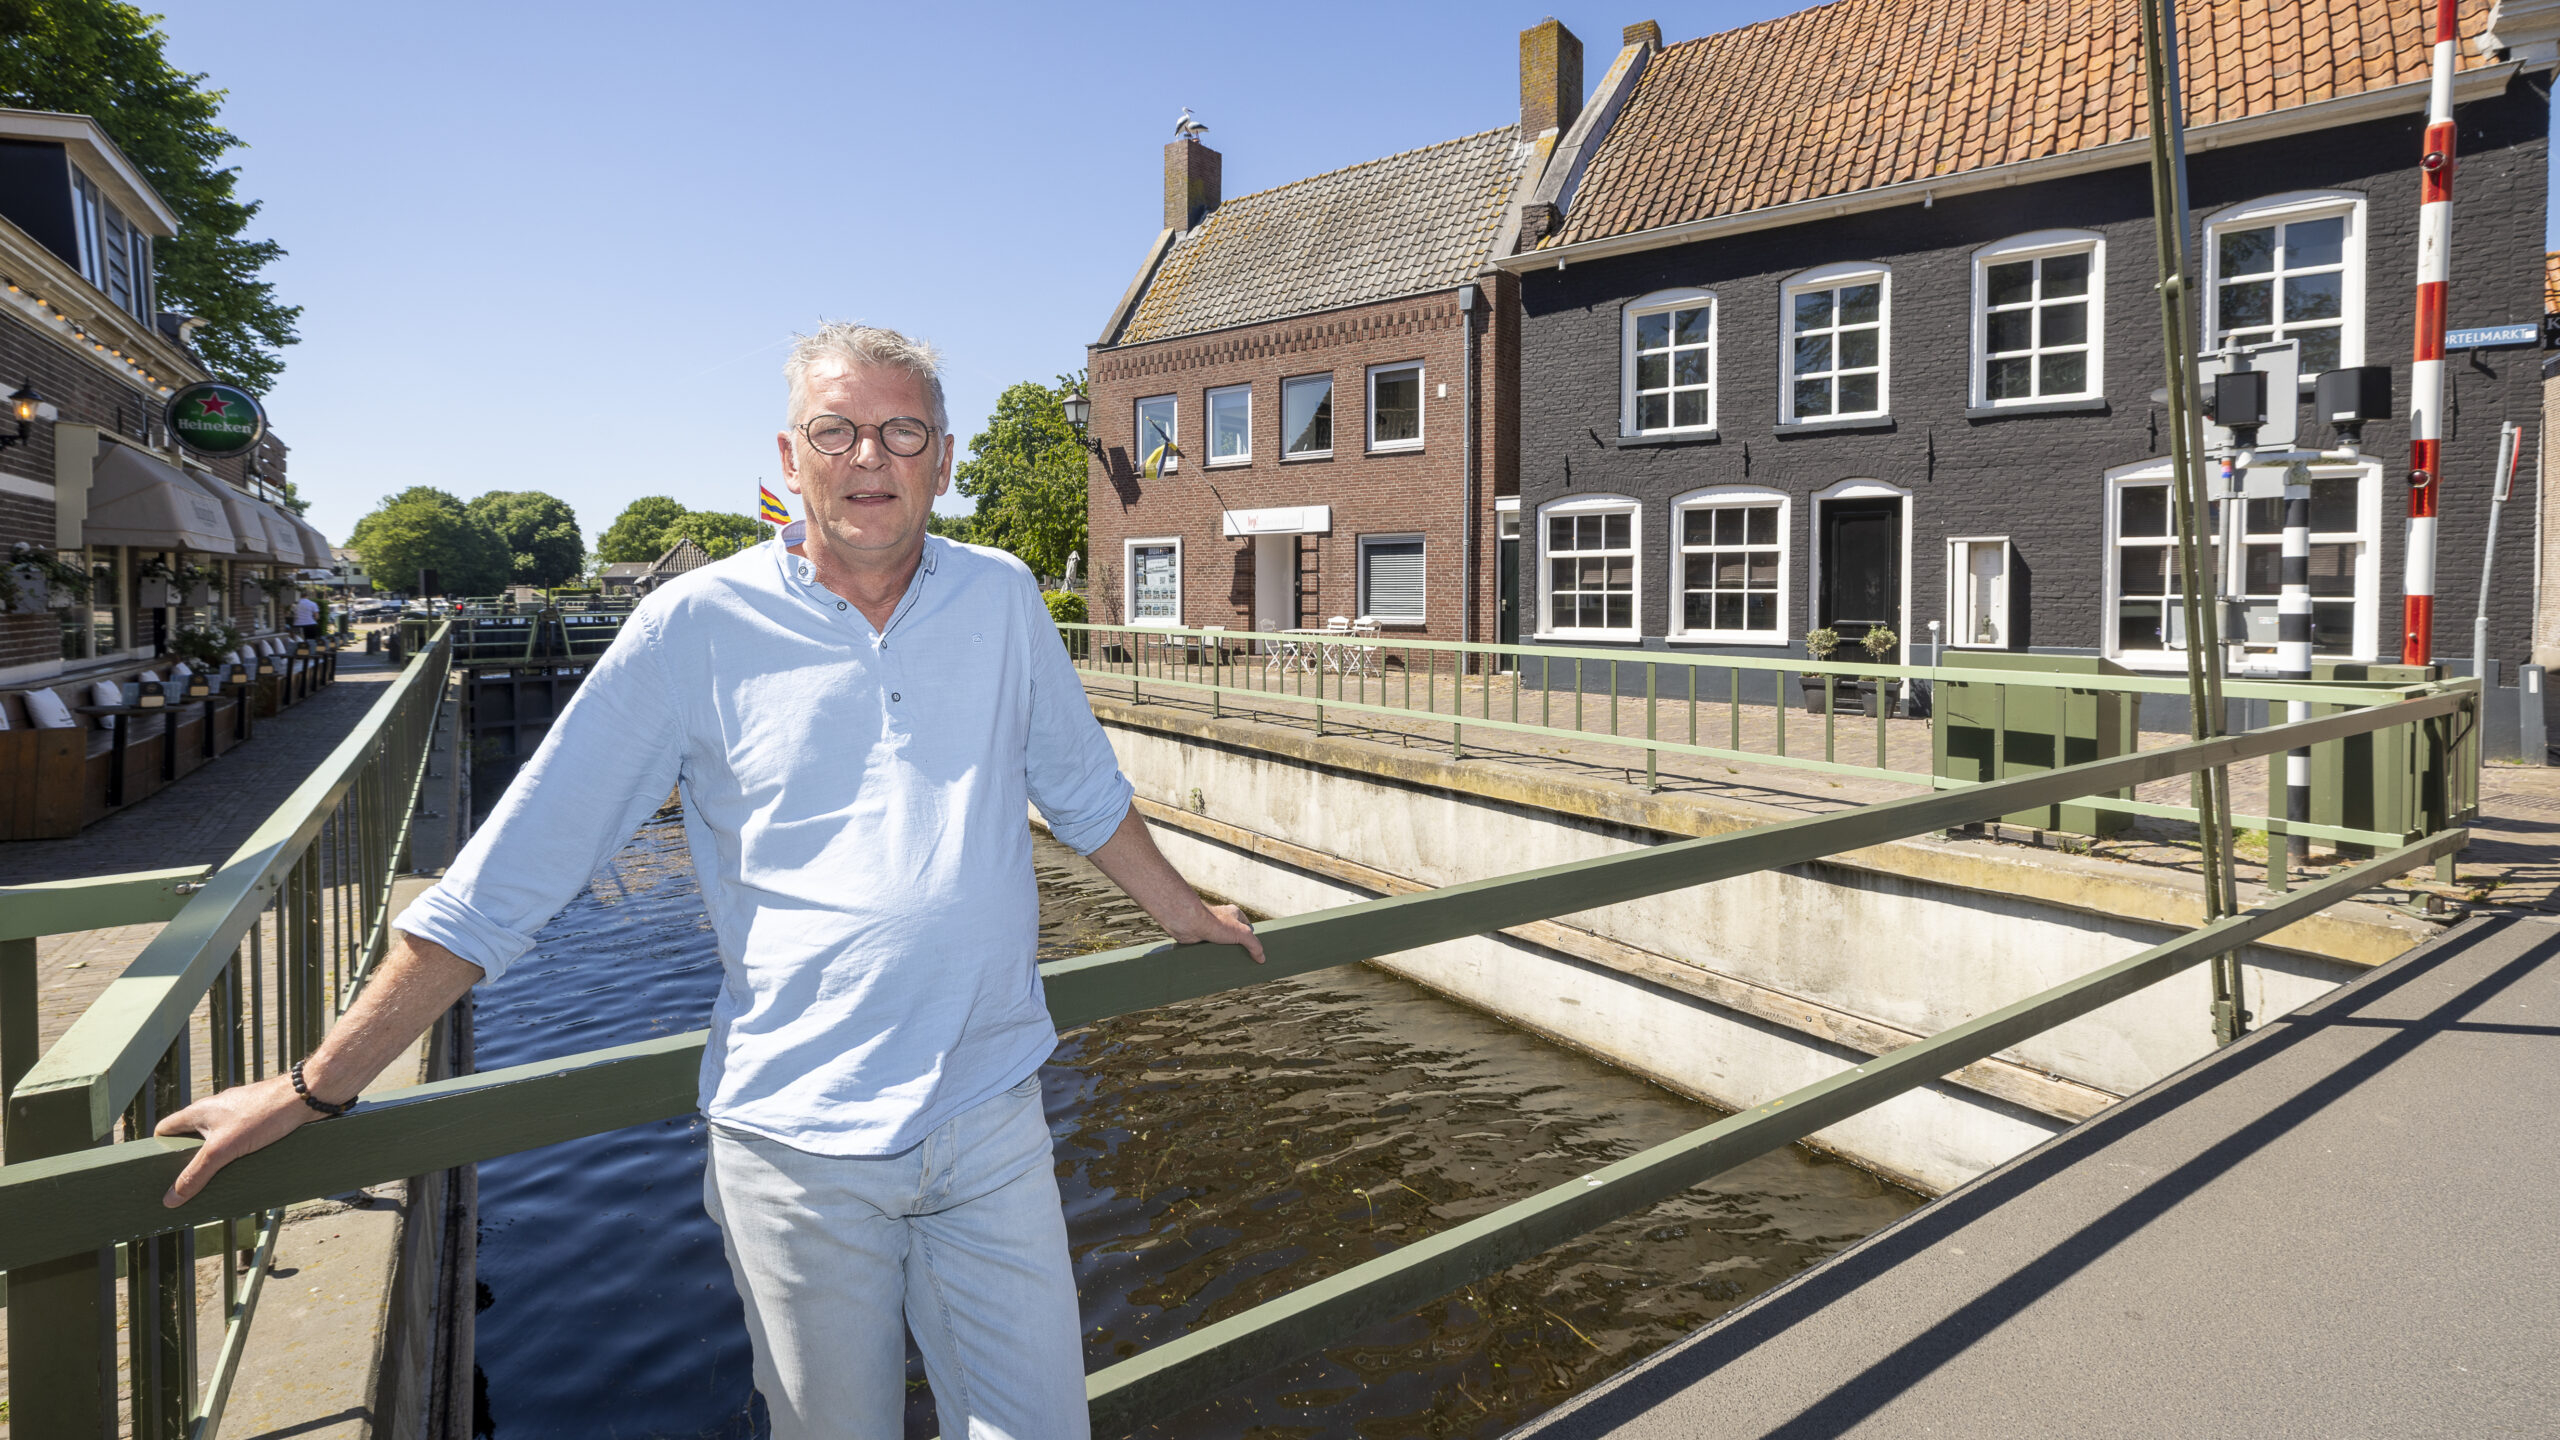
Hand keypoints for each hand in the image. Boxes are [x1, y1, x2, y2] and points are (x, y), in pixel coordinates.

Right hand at [153, 1074, 318, 1208]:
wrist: (306, 1097)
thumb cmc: (263, 1115)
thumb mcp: (223, 1149)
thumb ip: (196, 1174)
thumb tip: (170, 1199)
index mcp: (199, 1111)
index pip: (166, 1129)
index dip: (157, 1149)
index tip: (157, 1172)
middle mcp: (216, 1110)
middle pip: (191, 1137)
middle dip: (189, 1160)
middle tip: (188, 1185)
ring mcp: (238, 1113)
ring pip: (217, 1140)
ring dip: (216, 1160)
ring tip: (216, 1184)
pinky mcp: (258, 1119)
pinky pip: (239, 1139)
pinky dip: (236, 1154)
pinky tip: (244, 1170)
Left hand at [1173, 902, 1264, 964]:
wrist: (1189, 923)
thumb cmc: (1215, 923)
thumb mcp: (1242, 933)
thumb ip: (1254, 945)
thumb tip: (1262, 959)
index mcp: (1234, 914)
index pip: (1248, 928)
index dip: (1251, 939)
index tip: (1254, 952)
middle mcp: (1223, 920)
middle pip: (1235, 937)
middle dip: (1238, 949)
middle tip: (1243, 962)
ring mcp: (1212, 929)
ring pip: (1222, 944)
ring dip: (1225, 953)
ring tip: (1230, 967)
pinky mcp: (1201, 937)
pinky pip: (1211, 948)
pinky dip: (1213, 956)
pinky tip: (1216, 964)